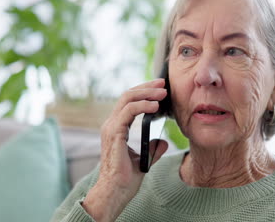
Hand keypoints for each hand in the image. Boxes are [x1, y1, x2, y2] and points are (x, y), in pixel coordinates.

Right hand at [82, 79, 168, 221]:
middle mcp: (111, 124)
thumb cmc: (125, 179)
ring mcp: (111, 127)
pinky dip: (142, 106)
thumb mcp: (144, 160)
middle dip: (147, 87)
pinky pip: (128, 112)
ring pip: (127, 99)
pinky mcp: (114, 133)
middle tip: (163, 84)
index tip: (160, 88)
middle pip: (128, 95)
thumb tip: (163, 141)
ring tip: (163, 93)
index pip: (129, 101)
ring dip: (147, 93)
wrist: (116, 192)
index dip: (144, 92)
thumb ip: (152, 148)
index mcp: (116, 128)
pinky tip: (155, 106)